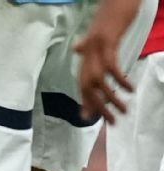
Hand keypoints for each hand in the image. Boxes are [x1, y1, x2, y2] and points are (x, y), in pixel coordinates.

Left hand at [74, 0, 141, 122]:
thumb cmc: (110, 13)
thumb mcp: (97, 31)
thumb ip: (87, 43)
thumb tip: (77, 47)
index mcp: (85, 53)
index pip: (81, 83)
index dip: (84, 100)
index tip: (87, 117)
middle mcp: (86, 53)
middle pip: (87, 87)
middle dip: (98, 106)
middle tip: (110, 121)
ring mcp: (95, 47)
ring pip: (98, 80)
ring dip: (111, 98)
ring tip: (123, 110)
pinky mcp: (106, 41)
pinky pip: (110, 66)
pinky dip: (119, 79)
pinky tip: (129, 89)